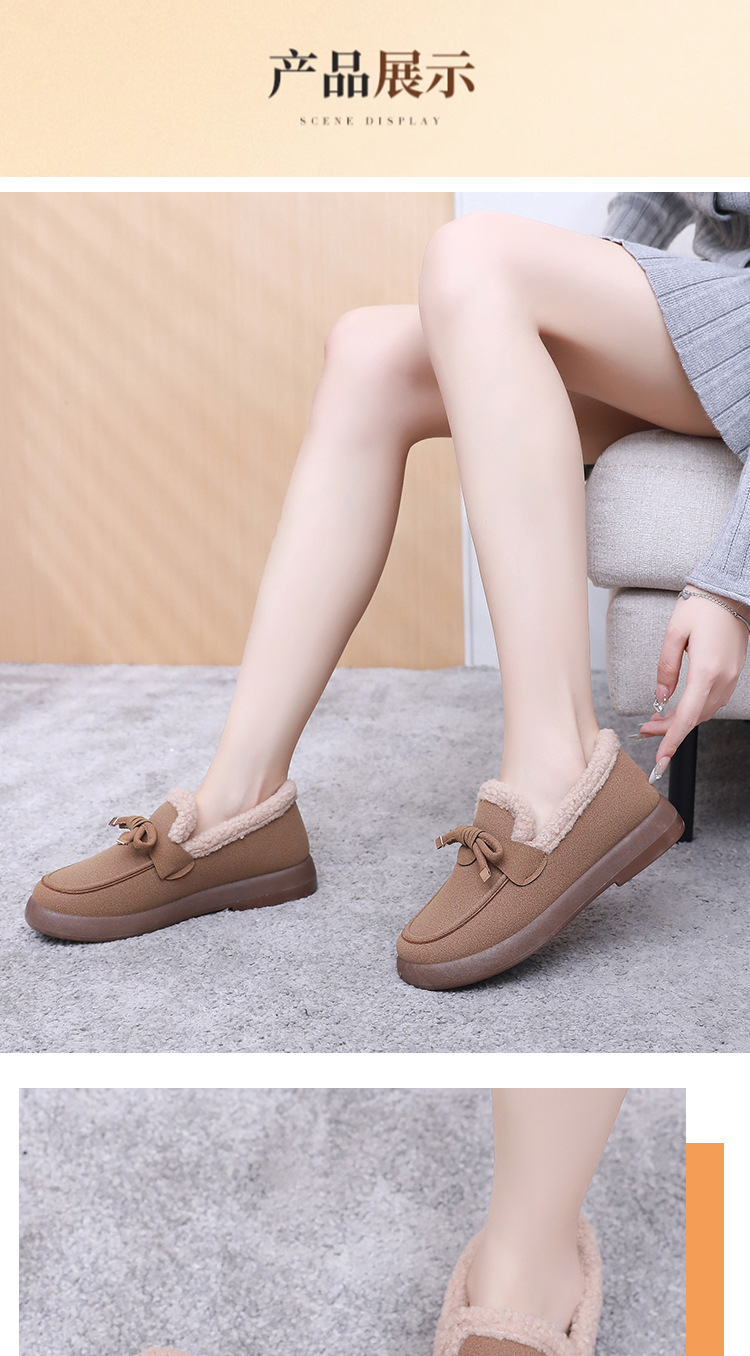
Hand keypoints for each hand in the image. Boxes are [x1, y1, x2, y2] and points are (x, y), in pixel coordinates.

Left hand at [637, 588, 749, 778]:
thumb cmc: (701, 605)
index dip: (672, 740)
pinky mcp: (732, 673)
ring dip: (680, 720)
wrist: (728, 591)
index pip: (687, 716)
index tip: (660, 759)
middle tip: (644, 731)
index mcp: (707, 670)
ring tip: (655, 721)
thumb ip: (666, 668)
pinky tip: (677, 707)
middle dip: (669, 730)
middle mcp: (722, 678)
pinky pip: (712, 700)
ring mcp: (731, 677)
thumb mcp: (674, 634)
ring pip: (704, 711)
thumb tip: (661, 698)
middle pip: (694, 717)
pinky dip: (693, 709)